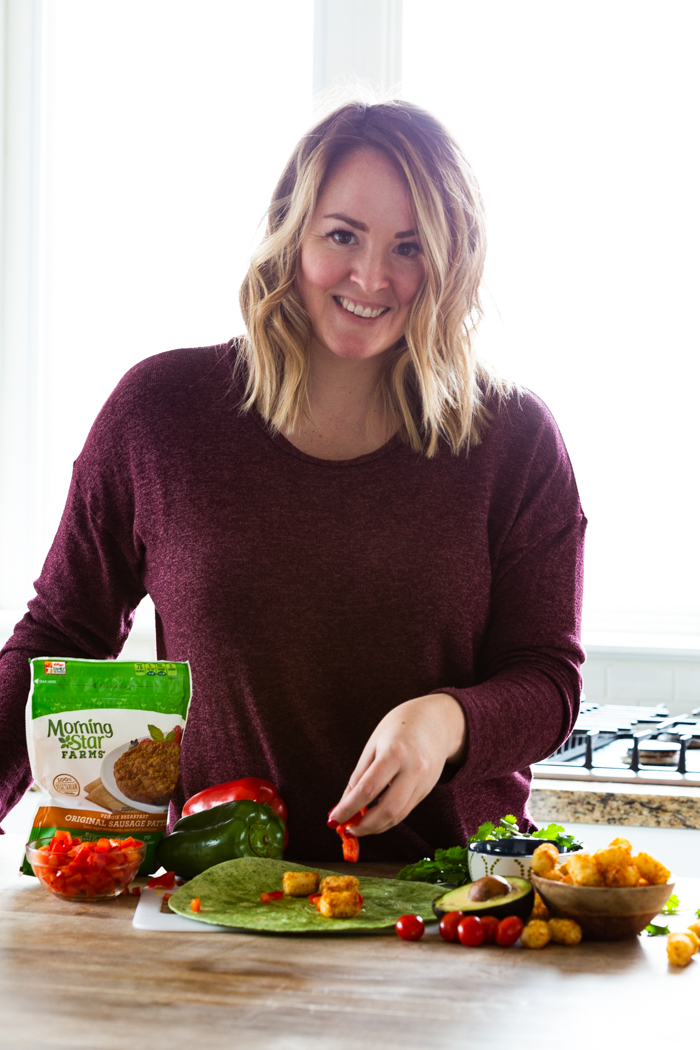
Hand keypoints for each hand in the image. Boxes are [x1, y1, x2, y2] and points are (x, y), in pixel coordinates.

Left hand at [328, 693, 466, 836]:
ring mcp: (424, 782)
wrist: (438, 720)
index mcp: (395, 753)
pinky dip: (387, 817)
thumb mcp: (374, 744)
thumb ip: (359, 776)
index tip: (333, 820)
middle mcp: (413, 770)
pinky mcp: (427, 790)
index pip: (368, 789)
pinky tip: (374, 815)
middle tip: (348, 829)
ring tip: (358, 825)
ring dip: (376, 826)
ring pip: (398, 815)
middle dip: (365, 826)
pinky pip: (405, 810)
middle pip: (387, 810)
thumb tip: (344, 804)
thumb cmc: (400, 727)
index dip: (348, 808)